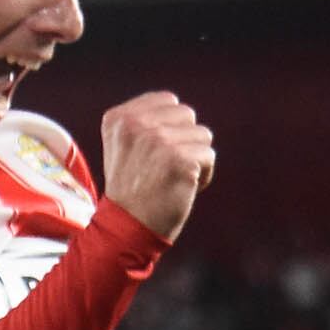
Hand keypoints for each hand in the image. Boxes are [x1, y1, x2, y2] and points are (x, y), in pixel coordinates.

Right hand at [101, 92, 215, 243]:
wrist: (127, 228)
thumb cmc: (132, 189)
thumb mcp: (125, 146)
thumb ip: (145, 121)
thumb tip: (180, 109)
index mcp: (120, 118)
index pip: (168, 101)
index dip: (171, 127)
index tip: (156, 153)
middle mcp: (137, 124)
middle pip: (187, 115)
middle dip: (184, 141)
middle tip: (166, 168)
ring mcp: (159, 140)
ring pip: (202, 134)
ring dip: (195, 158)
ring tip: (175, 178)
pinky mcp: (180, 159)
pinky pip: (209, 156)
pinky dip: (203, 175)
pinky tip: (184, 188)